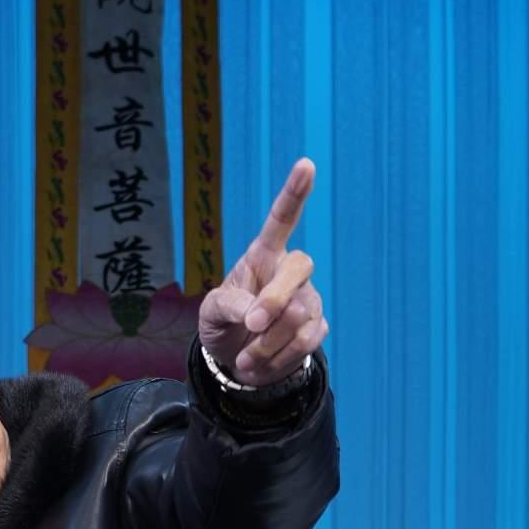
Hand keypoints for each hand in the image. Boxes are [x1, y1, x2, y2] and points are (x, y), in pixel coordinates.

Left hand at [197, 158, 328, 387]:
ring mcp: (308, 298)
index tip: (306, 165)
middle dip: (274, 301)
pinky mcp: (317, 327)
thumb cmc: (223, 325)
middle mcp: (290, 272)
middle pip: (299, 268)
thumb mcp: (211, 312)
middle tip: (251, 325)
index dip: (294, 193)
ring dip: (266, 344)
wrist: (237, 362)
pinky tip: (260, 363)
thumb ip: (228, 305)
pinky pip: (306, 342)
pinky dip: (277, 359)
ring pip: (299, 316)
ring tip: (245, 356)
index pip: (282, 219)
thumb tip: (255, 315)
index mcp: (263, 256)